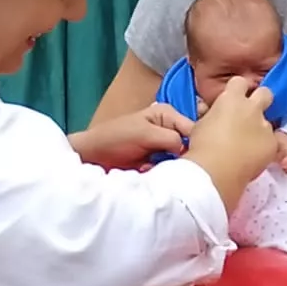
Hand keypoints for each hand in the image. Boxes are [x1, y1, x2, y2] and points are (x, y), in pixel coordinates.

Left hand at [70, 103, 192, 169]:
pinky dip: (160, 171)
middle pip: (188, 145)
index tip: (184, 157)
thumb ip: (170, 138)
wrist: (93, 155)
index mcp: (168, 114)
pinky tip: (146, 170)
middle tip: (165, 163)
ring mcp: (163, 145)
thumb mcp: (145, 133)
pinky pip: (168, 168)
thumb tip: (186, 150)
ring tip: (151, 166)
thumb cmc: (116, 138)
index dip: (193, 143)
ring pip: (179, 159)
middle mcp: (168, 127)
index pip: (193, 128)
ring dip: (168, 166)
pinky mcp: (156, 160)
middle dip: (179, 157)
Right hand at [185, 79, 276, 209]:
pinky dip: (265, 148)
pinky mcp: (272, 144)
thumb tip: (211, 113)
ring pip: (268, 122)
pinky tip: (253, 158)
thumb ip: (212, 114)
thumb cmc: (201, 147)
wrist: (214, 171)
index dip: (237, 90)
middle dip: (260, 101)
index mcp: (231, 99)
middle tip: (250, 115)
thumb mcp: (201, 124)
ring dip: (260, 130)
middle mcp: (252, 108)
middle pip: (265, 93)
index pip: (240, 82)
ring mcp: (265, 126)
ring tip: (248, 146)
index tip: (233, 101)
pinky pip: (272, 142)